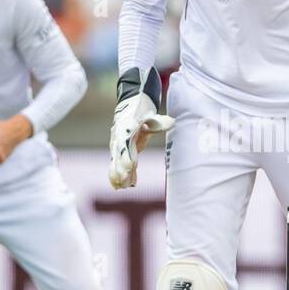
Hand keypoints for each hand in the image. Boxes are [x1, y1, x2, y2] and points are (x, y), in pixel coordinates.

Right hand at [108, 67, 174, 188]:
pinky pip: (120, 162)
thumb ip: (159, 121)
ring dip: (118, 174)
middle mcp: (119, 136)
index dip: (127, 155)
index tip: (130, 166)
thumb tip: (171, 122)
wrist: (132, 101)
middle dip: (120, 169)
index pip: (126, 143)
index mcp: (126, 127)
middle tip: (122, 182)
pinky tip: (121, 186)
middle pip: (119, 154)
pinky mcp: (122, 147)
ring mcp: (118, 142)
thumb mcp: (151, 112)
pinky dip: (121, 173)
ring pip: (117, 160)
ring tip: (119, 188)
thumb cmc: (142, 107)